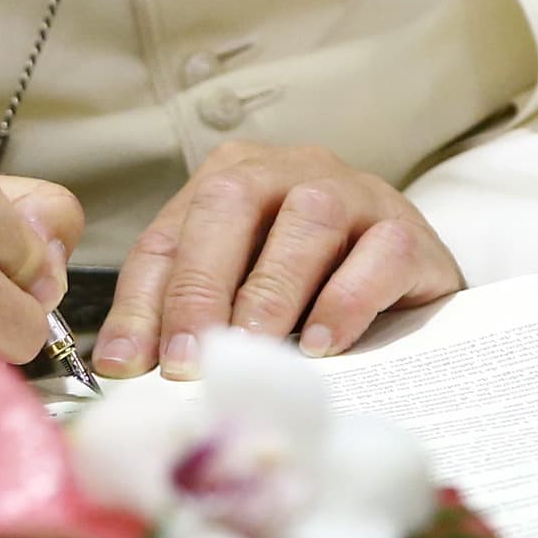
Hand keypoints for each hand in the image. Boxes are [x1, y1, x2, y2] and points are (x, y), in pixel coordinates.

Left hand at [94, 141, 463, 376]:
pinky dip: (344, 302)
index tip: (131, 366)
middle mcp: (289, 170)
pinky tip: (321, 345)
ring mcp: (354, 192)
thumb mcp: (237, 295)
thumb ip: (184, 318)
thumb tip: (125, 367)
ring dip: (271, 293)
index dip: (142, 302)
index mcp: (233, 178)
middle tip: (188, 361)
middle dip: (200, 286)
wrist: (412, 283)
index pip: (169, 236)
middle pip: (230, 203)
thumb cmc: (310, 289)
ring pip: (307, 220)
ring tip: (253, 351)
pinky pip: (379, 253)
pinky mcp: (407, 230)